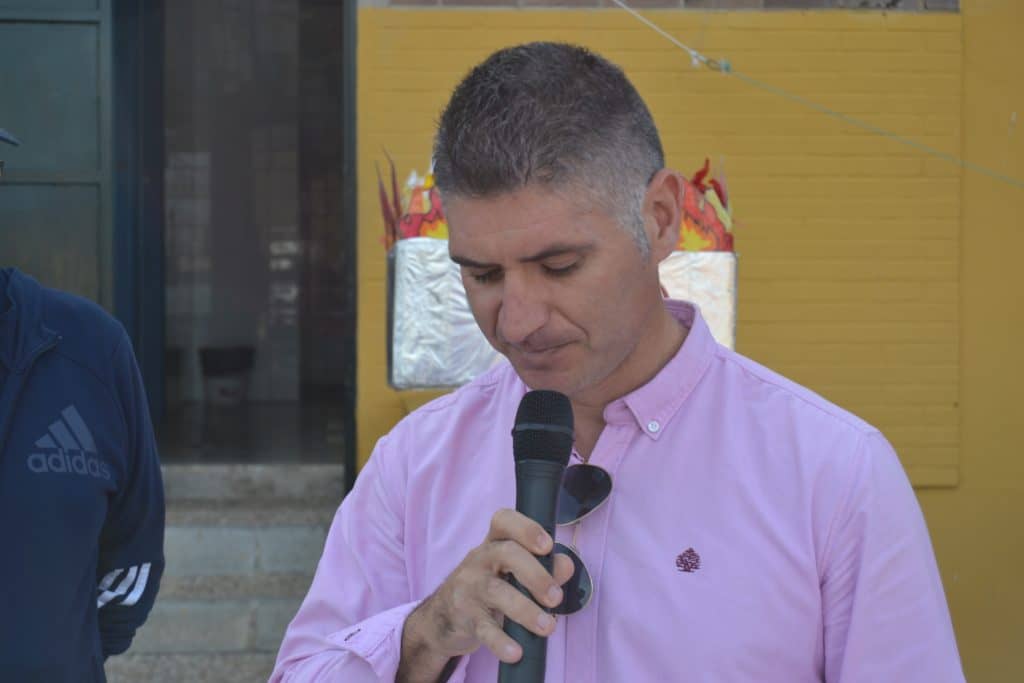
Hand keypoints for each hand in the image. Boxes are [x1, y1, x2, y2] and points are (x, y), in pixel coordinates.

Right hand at [398, 509, 574, 680]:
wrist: (442, 617)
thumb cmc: (488, 587)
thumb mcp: (513, 573)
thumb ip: (544, 568)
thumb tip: (566, 565)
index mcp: (494, 543)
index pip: (504, 521)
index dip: (526, 529)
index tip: (547, 545)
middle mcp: (479, 559)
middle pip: (506, 553)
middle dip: (536, 575)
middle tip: (556, 597)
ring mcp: (469, 586)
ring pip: (497, 591)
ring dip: (526, 610)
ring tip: (548, 627)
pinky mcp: (464, 616)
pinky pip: (483, 628)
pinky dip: (501, 642)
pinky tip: (516, 651)